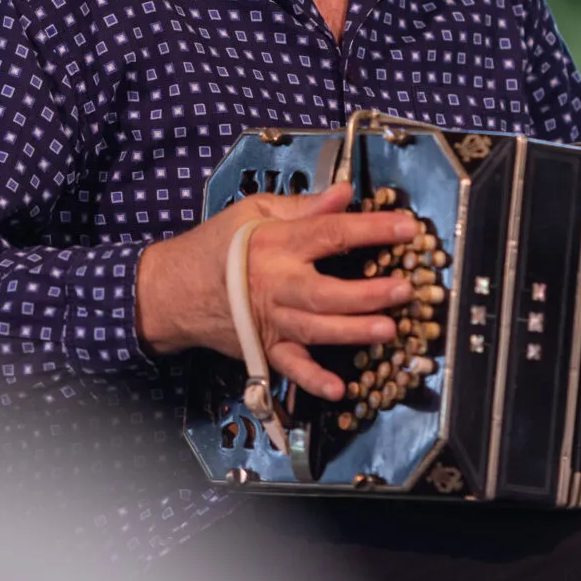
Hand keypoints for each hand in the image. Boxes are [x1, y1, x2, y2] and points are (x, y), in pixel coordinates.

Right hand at [135, 183, 417, 400]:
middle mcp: (277, 284)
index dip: (372, 229)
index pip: (331, 233)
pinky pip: (291, 367)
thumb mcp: (253, 212)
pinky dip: (313, 380)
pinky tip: (339, 388)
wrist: (171, 290)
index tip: (408, 228)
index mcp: (277, 244)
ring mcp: (271, 321)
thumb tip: (346, 193)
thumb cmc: (216, 246)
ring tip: (388, 330)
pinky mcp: (264, 347)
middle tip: (404, 290)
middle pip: (326, 291)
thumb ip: (303, 206)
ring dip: (352, 332)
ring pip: (316, 329)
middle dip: (367, 293)